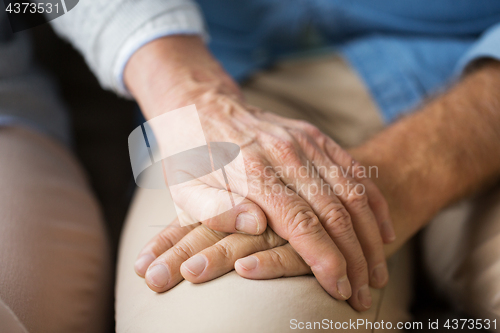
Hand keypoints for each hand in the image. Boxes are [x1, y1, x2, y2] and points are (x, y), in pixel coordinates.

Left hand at [125, 36, 394, 306]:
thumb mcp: (185, 189)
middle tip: (364, 293)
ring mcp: (304, 141)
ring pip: (352, 192)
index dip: (325, 258)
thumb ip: (215, 210)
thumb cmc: (191, 158)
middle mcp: (285, 154)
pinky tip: (384, 229)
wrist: (202, 106)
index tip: (341, 288)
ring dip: (371, 236)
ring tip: (378, 271)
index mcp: (252, 173)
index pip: (300, 222)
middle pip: (334, 212)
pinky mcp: (315, 136)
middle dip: (355, 257)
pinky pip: (354, 170)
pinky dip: (373, 202)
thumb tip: (255, 227)